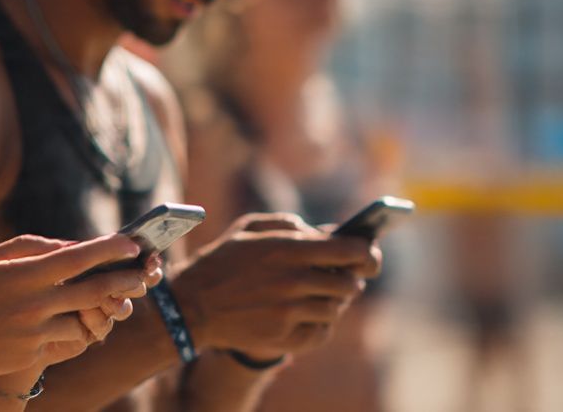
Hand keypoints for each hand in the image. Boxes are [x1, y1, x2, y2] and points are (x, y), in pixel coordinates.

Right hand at [0, 234, 150, 397]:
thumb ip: (30, 247)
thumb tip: (69, 245)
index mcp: (23, 273)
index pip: (79, 257)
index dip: (110, 250)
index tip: (132, 243)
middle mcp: (33, 302)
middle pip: (95, 289)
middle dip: (125, 279)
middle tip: (144, 273)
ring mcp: (34, 332)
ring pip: (86, 319)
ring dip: (101, 310)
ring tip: (114, 301)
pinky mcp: (31, 355)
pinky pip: (69, 342)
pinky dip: (79, 331)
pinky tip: (80, 324)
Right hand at [170, 213, 380, 360]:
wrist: (192, 306)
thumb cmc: (222, 262)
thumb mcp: (249, 228)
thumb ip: (291, 224)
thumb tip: (328, 233)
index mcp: (286, 249)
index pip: (349, 251)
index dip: (367, 252)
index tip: (370, 253)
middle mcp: (292, 281)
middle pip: (349, 283)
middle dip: (350, 278)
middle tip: (343, 277)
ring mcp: (289, 312)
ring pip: (336, 308)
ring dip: (334, 301)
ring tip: (320, 294)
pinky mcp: (284, 338)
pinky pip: (323, 331)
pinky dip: (321, 323)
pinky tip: (307, 314)